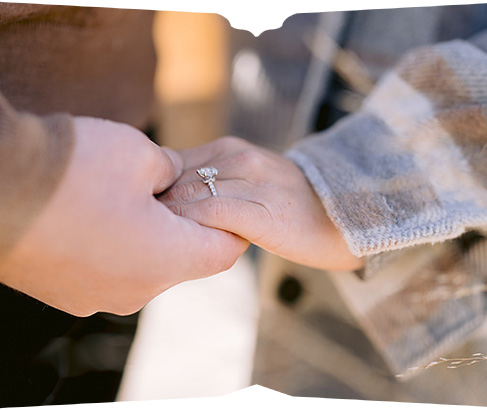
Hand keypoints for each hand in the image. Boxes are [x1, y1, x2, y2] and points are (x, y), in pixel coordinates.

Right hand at [0, 118, 248, 316]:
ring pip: (135, 263)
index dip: (228, 219)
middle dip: (175, 220)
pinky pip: (96, 268)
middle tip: (157, 178)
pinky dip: (99, 241)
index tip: (215, 191)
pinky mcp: (58, 293)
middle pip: (177, 258)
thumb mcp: (140, 152)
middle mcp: (134, 292)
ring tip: (106, 187)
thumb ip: (171, 170)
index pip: (223, 252)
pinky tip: (76, 204)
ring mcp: (92, 297)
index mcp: (166, 261)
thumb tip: (171, 177)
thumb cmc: (70, 168)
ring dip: (134, 231)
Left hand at [158, 137, 362, 271]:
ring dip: (167, 223)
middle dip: (152, 211)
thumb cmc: (291, 210)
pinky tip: (188, 249)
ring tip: (157, 247)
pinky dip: (191, 231)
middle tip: (139, 240)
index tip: (141, 221)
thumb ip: (208, 185)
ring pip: (187, 197)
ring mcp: (252, 181)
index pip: (168, 165)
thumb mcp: (246, 184)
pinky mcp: (263, 210)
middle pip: (172, 181)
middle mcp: (238, 156)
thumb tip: (161, 204)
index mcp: (228, 148)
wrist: (347, 218)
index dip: (150, 194)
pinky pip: (211, 216)